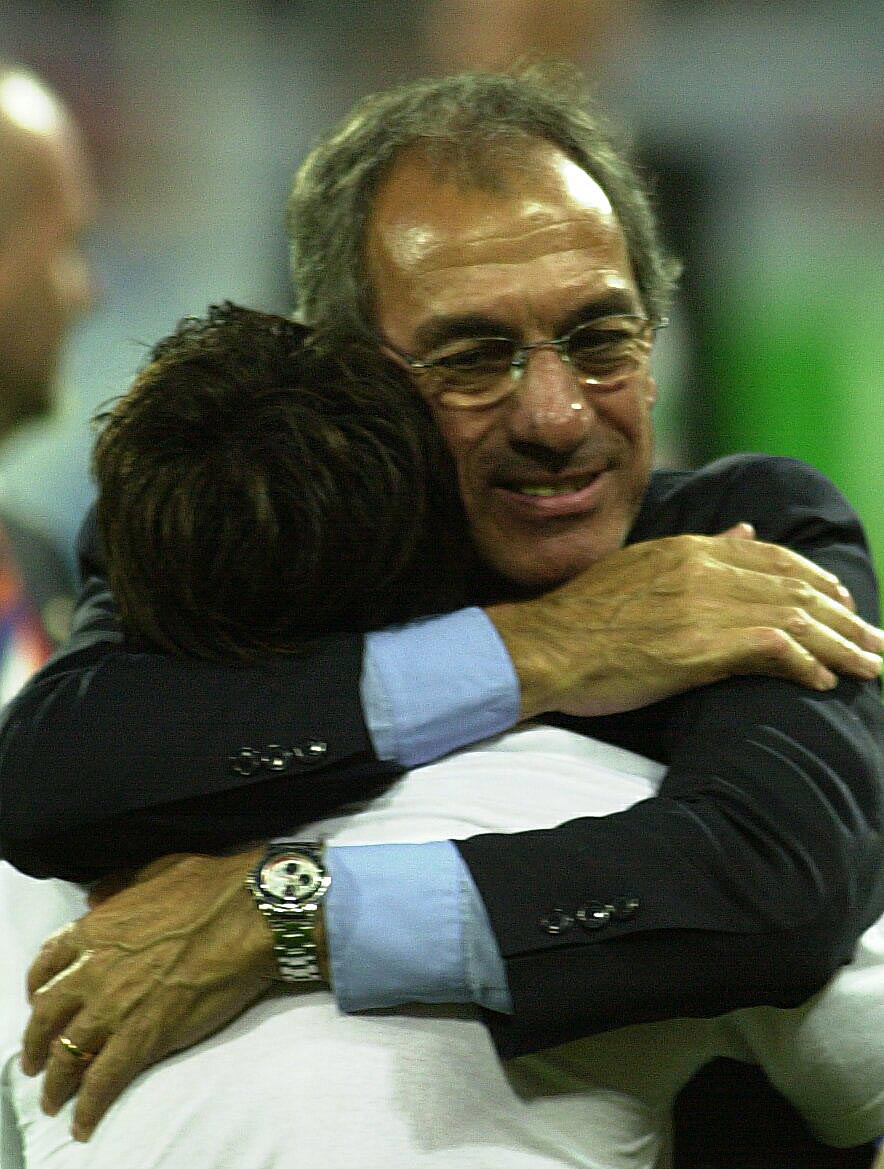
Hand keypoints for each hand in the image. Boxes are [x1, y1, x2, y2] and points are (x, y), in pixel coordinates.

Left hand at [21, 849, 280, 1140]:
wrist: (249, 913)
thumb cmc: (212, 886)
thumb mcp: (156, 870)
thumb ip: (120, 885)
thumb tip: (95, 895)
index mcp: (96, 929)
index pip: (47, 965)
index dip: (38, 989)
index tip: (39, 1004)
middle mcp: (94, 969)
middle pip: (45, 1016)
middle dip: (35, 1043)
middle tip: (35, 1063)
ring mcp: (114, 1006)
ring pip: (67, 1055)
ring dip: (56, 1082)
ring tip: (54, 1100)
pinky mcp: (143, 1037)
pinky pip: (103, 1080)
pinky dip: (89, 1106)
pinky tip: (84, 1122)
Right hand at [487, 526, 883, 718]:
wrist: (541, 647)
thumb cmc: (582, 618)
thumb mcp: (640, 567)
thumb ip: (697, 550)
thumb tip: (745, 532)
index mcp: (689, 549)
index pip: (775, 558)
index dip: (818, 581)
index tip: (845, 604)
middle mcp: (702, 570)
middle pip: (796, 588)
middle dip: (845, 619)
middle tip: (877, 644)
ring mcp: (701, 608)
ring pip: (794, 619)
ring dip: (840, 647)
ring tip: (868, 668)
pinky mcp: (697, 648)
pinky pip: (772, 650)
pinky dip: (804, 665)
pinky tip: (821, 683)